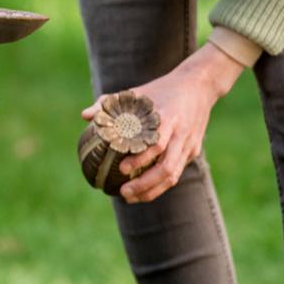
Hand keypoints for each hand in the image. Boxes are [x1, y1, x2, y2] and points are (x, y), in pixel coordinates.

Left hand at [80, 44, 244, 202]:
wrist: (199, 85)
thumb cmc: (161, 89)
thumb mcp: (136, 92)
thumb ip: (109, 103)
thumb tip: (84, 116)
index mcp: (167, 119)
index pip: (156, 145)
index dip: (139, 160)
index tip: (122, 168)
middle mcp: (180, 135)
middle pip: (166, 167)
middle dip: (145, 184)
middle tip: (123, 192)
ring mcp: (189, 145)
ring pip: (173, 175)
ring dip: (152, 190)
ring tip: (130, 197)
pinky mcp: (193, 151)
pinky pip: (176, 172)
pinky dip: (159, 184)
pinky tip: (142, 190)